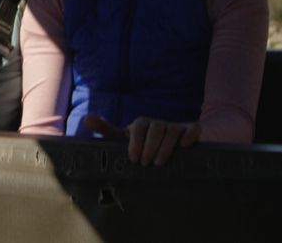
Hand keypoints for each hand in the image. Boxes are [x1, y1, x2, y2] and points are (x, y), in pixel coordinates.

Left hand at [83, 114, 200, 166]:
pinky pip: (193, 129)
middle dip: (151, 146)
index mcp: (142, 124)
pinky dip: (191, 135)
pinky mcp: (190, 131)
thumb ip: (107, 130)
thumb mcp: (123, 139)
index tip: (134, 158)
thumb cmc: (140, 145)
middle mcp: (158, 123)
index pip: (139, 126)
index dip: (136, 142)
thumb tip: (87, 118)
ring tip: (160, 163)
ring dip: (167, 146)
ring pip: (172, 130)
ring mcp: (175, 126)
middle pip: (156, 128)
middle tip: (146, 163)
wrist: (165, 148)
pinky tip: (186, 146)